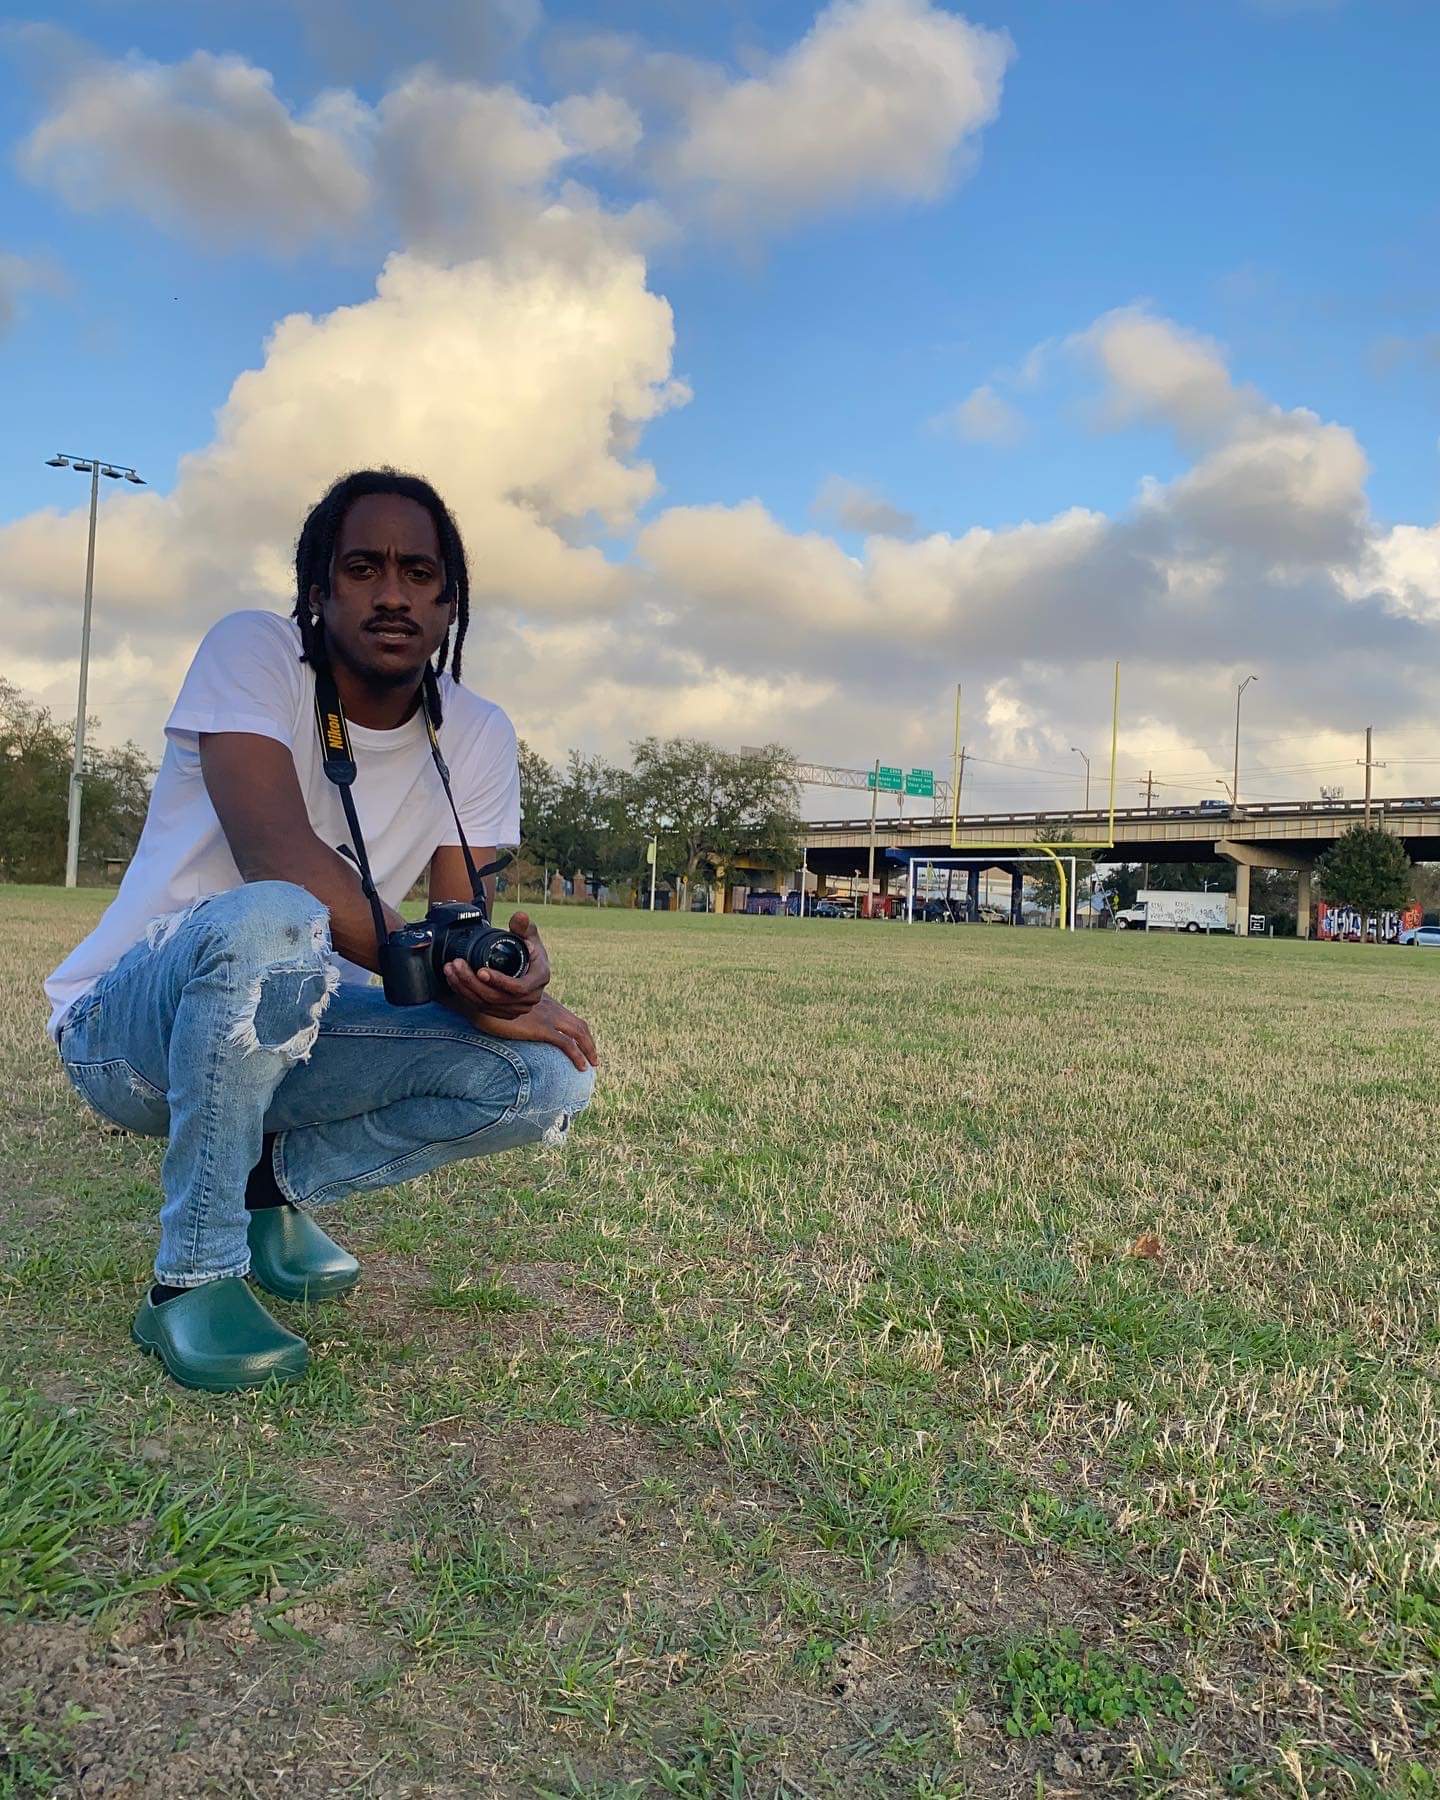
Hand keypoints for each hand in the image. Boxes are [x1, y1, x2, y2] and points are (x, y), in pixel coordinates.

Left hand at [444, 911, 549, 1018]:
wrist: (528, 967)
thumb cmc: (529, 949)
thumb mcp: (529, 935)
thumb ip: (524, 926)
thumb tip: (520, 917)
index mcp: (539, 979)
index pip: (519, 988)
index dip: (499, 982)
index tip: (481, 970)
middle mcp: (530, 998)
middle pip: (497, 998)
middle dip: (473, 982)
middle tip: (457, 965)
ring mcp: (516, 1008)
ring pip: (486, 1005)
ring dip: (464, 988)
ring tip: (450, 970)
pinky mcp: (503, 1013)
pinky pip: (481, 1007)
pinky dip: (465, 994)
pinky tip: (454, 981)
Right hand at [466, 993, 597, 1072]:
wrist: (481, 994)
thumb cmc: (488, 1000)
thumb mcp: (506, 1008)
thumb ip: (514, 1014)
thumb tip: (512, 1024)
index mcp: (544, 1003)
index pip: (568, 1017)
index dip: (578, 1030)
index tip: (582, 1042)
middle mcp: (550, 1008)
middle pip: (579, 1025)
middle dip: (589, 1041)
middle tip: (594, 1057)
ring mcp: (547, 1017)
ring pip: (578, 1033)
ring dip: (589, 1049)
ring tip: (593, 1064)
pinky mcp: (540, 1028)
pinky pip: (566, 1044)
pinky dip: (578, 1055)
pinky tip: (582, 1067)